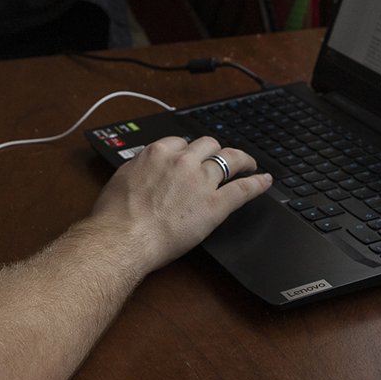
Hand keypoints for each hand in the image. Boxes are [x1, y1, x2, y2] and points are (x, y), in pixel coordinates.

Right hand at [85, 136, 270, 272]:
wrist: (123, 237)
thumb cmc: (115, 215)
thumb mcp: (121, 178)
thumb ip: (139, 167)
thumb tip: (145, 167)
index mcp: (158, 153)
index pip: (181, 141)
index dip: (189, 149)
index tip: (193, 154)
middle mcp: (182, 162)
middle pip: (208, 145)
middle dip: (215, 150)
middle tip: (220, 157)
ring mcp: (201, 182)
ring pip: (229, 160)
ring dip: (241, 159)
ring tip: (248, 163)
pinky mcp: (214, 205)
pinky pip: (243, 189)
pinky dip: (257, 183)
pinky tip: (264, 180)